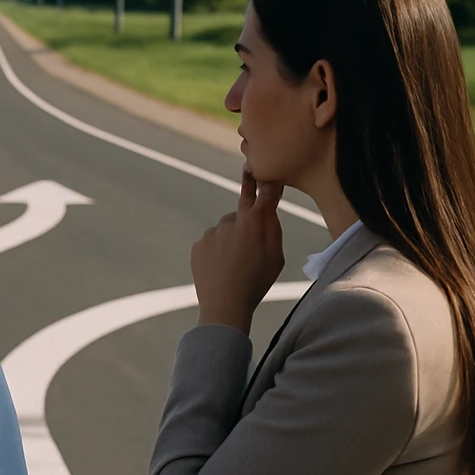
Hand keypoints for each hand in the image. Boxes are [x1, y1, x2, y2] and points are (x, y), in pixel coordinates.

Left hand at [190, 169, 284, 333]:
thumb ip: (273, 228)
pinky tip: (222, 268)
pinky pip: (212, 241)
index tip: (258, 168)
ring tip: (236, 265)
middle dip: (248, 225)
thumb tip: (269, 208)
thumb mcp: (276, 257)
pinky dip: (217, 250)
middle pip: (243, 215)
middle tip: (251, 250)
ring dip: (232, 239)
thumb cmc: (256, 283)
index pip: (262, 194)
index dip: (264, 183)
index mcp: (253, 224)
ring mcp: (212, 233)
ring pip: (226, 230)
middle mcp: (230, 222)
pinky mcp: (198, 244)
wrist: (224, 306)